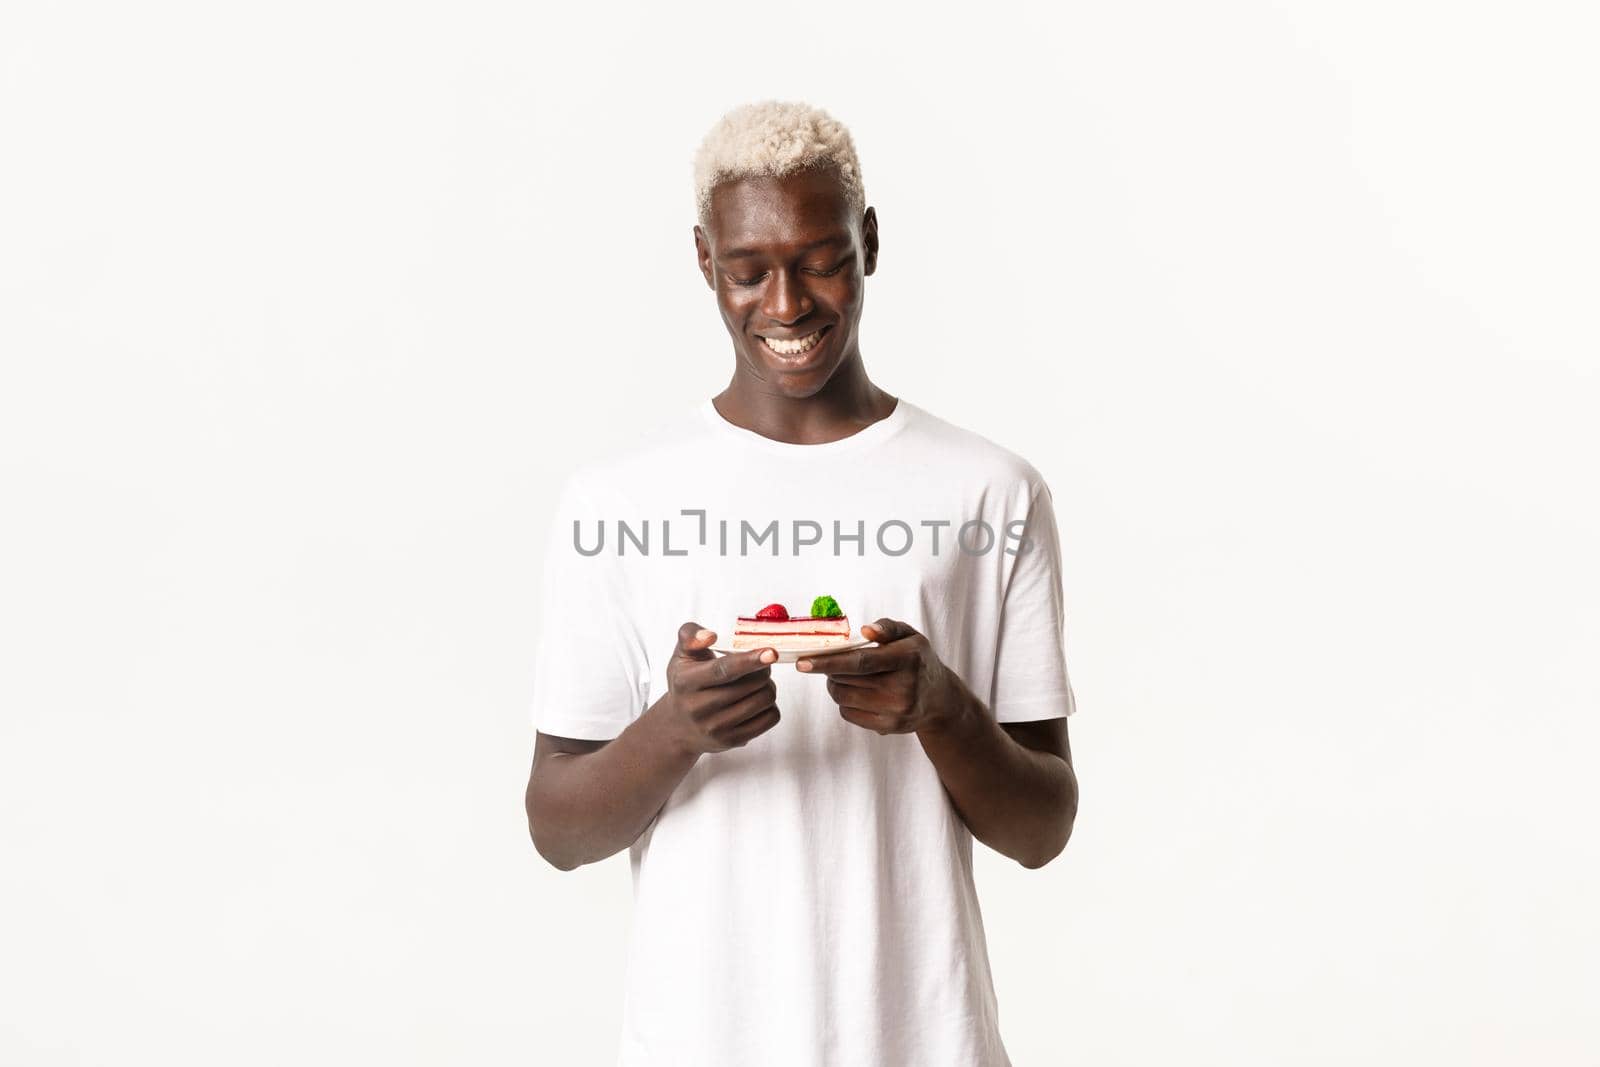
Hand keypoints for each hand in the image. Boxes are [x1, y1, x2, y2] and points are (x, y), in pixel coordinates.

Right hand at [658, 622, 780, 754]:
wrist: (678, 726)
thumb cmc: (685, 683)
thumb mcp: (681, 656)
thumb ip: (691, 635)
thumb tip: (710, 635)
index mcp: (687, 682)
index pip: (723, 670)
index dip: (750, 660)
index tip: (771, 653)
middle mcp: (698, 708)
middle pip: (751, 685)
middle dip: (763, 670)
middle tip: (760, 665)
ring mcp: (715, 728)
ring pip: (764, 701)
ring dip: (768, 686)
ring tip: (757, 683)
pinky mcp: (731, 740)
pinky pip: (769, 719)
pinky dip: (771, 706)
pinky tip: (757, 700)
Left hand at [796, 618, 970, 734]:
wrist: (939, 698)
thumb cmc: (918, 660)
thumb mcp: (910, 636)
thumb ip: (887, 628)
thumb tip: (865, 630)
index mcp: (907, 659)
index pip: (861, 662)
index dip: (829, 662)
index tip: (802, 663)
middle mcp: (903, 689)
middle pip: (846, 680)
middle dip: (831, 669)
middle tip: (834, 661)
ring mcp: (895, 712)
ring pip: (843, 698)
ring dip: (836, 685)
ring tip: (847, 676)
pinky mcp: (888, 728)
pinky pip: (848, 714)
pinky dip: (845, 702)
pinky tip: (859, 693)